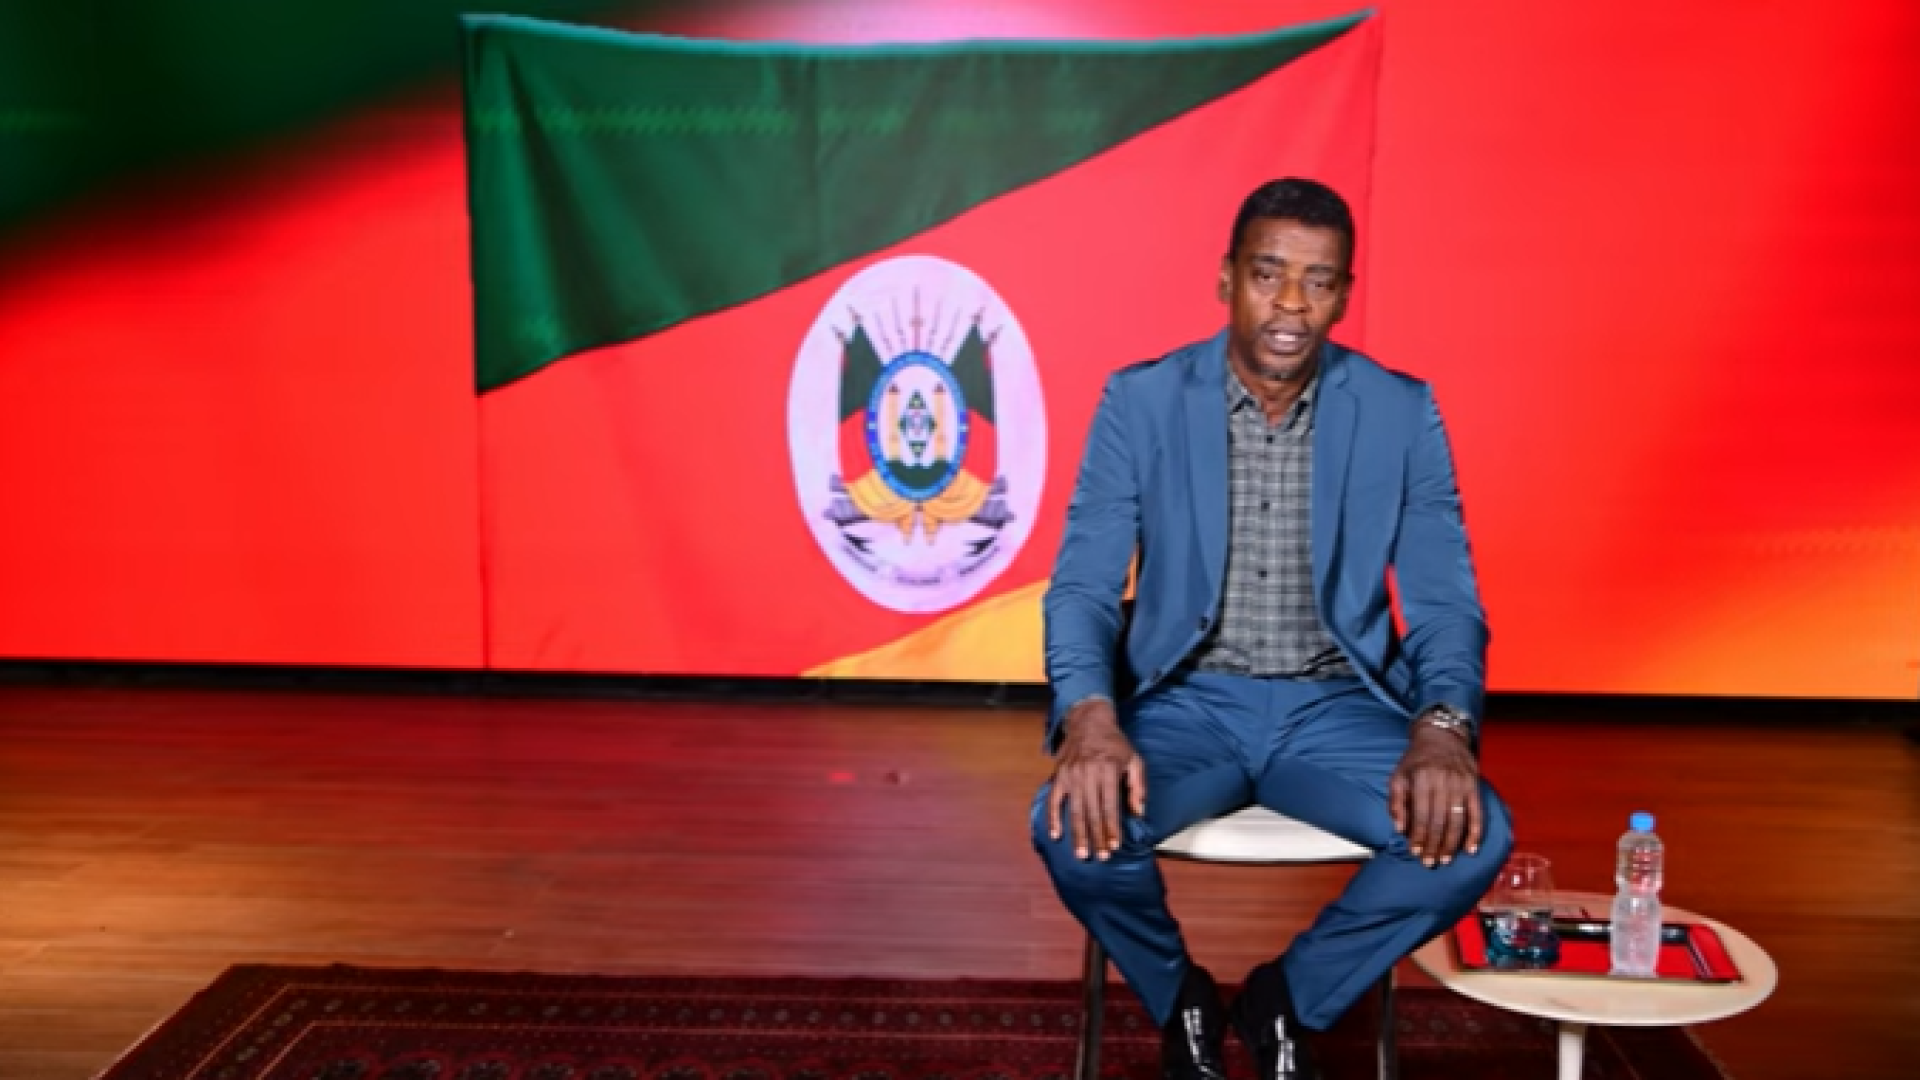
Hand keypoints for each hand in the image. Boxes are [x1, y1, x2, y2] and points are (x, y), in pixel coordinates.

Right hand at [1046, 698, 1145, 859]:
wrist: (1088, 722)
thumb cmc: (1115, 743)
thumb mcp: (1134, 759)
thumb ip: (1138, 787)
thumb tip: (1138, 814)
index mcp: (1107, 770)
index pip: (1110, 806)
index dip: (1112, 828)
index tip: (1114, 846)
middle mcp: (1087, 774)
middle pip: (1092, 812)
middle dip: (1097, 837)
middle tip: (1100, 857)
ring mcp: (1071, 776)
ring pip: (1074, 810)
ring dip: (1078, 834)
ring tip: (1082, 853)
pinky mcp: (1059, 776)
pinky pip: (1054, 800)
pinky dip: (1053, 818)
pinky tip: (1056, 835)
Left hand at [1388, 718, 1481, 867]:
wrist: (1442, 737)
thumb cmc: (1416, 761)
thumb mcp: (1398, 776)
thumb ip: (1395, 802)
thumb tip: (1399, 829)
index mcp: (1421, 778)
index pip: (1420, 815)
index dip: (1418, 836)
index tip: (1415, 852)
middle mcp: (1443, 781)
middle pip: (1439, 821)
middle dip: (1434, 845)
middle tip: (1430, 862)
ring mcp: (1461, 784)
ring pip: (1458, 820)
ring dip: (1452, 844)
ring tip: (1445, 859)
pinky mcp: (1474, 786)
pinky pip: (1478, 813)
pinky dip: (1476, 833)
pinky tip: (1471, 849)